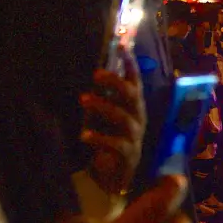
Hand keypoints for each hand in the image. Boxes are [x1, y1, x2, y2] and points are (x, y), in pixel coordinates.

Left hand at [80, 45, 145, 195]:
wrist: (116, 177)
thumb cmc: (109, 141)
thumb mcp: (106, 117)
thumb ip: (105, 98)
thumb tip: (96, 73)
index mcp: (134, 107)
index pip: (135, 82)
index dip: (130, 64)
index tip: (121, 46)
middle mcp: (138, 118)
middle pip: (132, 96)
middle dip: (116, 83)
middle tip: (96, 74)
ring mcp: (135, 137)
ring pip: (123, 118)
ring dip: (103, 106)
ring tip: (83, 99)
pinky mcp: (128, 155)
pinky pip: (115, 143)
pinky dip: (100, 138)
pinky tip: (84, 135)